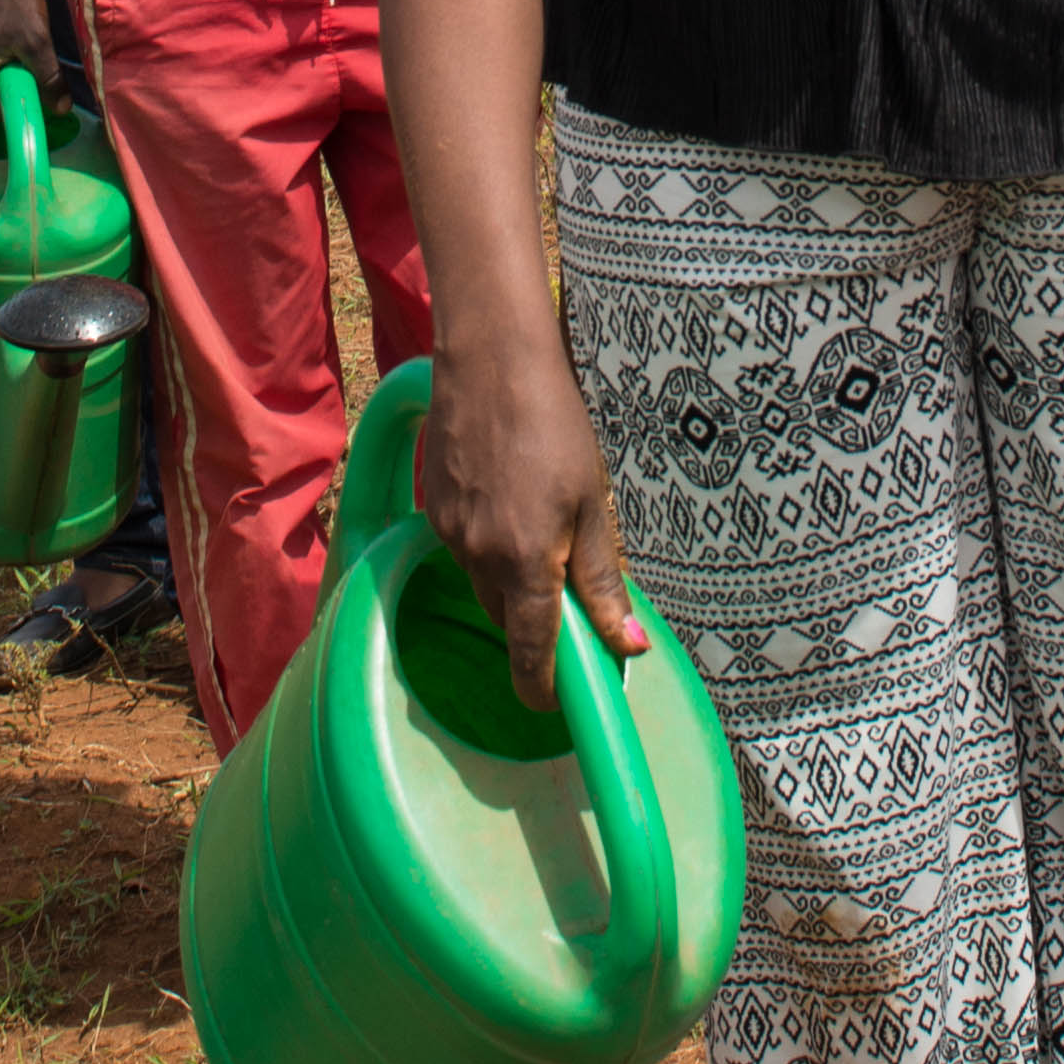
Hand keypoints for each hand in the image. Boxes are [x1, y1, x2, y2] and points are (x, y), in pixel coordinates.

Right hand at [0, 0, 68, 115]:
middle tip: (37, 58)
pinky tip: (14, 34)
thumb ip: (49, 79)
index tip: (48, 99)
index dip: (26, 107)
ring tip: (25, 41)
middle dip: (20, 83)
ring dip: (14, 67)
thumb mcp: (37, 41)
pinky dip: (5, 55)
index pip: (0, 110)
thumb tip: (62, 109)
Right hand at [417, 335, 646, 710]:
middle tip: (578, 595)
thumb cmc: (553, 422)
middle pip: (509, 620)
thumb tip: (629, 644)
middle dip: (539, 622)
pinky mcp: (434, 508)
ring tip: (547, 524)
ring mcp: (449, 533)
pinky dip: (493, 544)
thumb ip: (604, 580)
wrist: (490, 358)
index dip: (545, 690)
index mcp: (524, 562)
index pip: (530, 654)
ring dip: (516, 579)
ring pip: (486, 584)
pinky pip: (466, 549)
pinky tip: (514, 499)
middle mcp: (477, 558)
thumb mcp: (595, 503)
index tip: (562, 705)